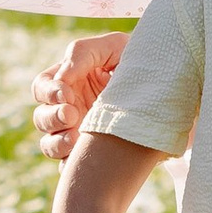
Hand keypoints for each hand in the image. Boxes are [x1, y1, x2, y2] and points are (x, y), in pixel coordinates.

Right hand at [31, 31, 124, 161]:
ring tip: (76, 139)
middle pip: (41, 118)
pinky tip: (82, 156)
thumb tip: (62, 78)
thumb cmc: (137, 61)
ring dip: (57, 143)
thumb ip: (82, 53)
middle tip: (72, 114)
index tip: (67, 93)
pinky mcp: (90, 154)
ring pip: (49, 144)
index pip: (42, 88)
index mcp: (68, 82)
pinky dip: (70, 163)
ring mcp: (78, 133)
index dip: (49, 92)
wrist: (169, 88)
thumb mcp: (113, 47)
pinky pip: (69, 165)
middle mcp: (68, 109)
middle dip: (52, 117)